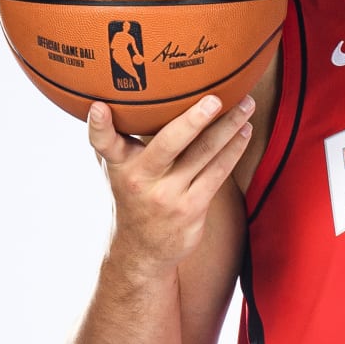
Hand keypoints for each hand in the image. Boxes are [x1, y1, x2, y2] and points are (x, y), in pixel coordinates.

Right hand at [87, 92, 254, 273]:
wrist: (143, 249)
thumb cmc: (132, 194)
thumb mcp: (116, 167)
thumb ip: (115, 136)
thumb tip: (111, 94)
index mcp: (119, 164)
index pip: (103, 141)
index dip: (98, 125)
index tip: (99, 107)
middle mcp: (141, 178)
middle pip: (168, 143)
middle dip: (193, 119)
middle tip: (215, 98)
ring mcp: (168, 195)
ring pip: (203, 154)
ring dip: (228, 127)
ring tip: (246, 104)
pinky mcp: (192, 208)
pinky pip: (217, 172)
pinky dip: (233, 149)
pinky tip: (245, 132)